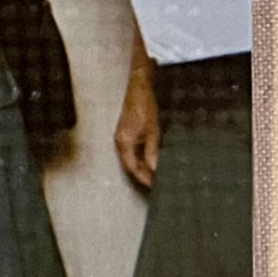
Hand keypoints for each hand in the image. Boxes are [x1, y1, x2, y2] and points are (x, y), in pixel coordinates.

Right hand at [114, 67, 161, 188]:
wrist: (139, 90)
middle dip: (143, 175)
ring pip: (131, 159)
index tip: (155, 187)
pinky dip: (141, 159)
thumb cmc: (145, 108)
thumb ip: (152, 152)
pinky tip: (151, 161)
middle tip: (157, 184)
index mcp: (124, 142)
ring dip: (142, 168)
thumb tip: (154, 169)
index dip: (144, 178)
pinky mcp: (126, 133)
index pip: (132, 167)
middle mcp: (119, 141)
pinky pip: (132, 151)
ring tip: (156, 175)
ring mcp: (122, 137)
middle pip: (130, 165)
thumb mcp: (153, 132)